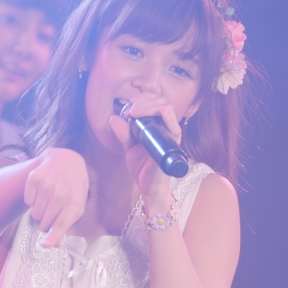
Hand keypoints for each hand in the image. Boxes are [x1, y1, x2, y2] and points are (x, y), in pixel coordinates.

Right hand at [23, 148, 88, 247]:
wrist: (67, 160)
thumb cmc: (73, 188)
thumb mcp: (76, 206)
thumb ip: (64, 226)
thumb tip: (52, 245)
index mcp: (75, 201)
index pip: (61, 224)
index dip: (52, 237)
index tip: (45, 245)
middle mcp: (61, 191)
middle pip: (44, 222)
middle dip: (46, 223)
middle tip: (52, 214)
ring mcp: (47, 183)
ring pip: (35, 214)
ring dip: (39, 213)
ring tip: (47, 203)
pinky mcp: (35, 177)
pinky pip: (27, 201)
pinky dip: (32, 201)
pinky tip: (40, 193)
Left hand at [109, 93, 176, 216]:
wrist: (148, 188)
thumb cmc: (142, 169)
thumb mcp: (129, 148)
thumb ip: (124, 133)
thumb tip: (113, 117)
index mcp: (158, 127)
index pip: (155, 102)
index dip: (143, 99)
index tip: (129, 105)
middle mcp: (166, 128)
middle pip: (161, 101)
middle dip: (144, 100)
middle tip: (130, 109)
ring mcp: (170, 136)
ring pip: (167, 108)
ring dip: (148, 106)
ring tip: (134, 113)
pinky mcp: (172, 146)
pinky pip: (174, 126)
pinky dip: (165, 114)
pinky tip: (153, 113)